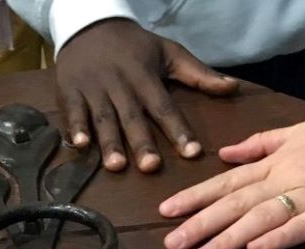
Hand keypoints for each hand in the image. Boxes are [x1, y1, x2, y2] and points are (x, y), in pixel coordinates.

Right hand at [56, 19, 238, 172]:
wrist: (91, 24)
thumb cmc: (134, 46)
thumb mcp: (169, 52)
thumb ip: (200, 74)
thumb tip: (233, 88)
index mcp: (146, 78)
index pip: (165, 107)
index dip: (178, 130)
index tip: (192, 153)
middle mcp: (121, 86)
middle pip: (133, 117)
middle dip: (141, 142)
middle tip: (151, 167)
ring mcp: (94, 89)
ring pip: (103, 119)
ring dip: (109, 142)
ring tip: (116, 166)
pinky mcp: (71, 91)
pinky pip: (73, 112)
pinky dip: (75, 128)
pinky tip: (79, 146)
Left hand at [161, 103, 304, 248]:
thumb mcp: (299, 131)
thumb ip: (260, 144)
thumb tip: (225, 153)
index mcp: (276, 161)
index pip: (226, 182)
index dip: (195, 197)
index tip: (166, 211)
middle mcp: (286, 178)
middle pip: (236, 203)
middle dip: (201, 223)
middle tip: (171, 243)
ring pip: (261, 217)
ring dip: (229, 237)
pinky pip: (302, 226)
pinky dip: (278, 238)